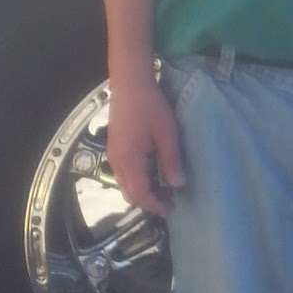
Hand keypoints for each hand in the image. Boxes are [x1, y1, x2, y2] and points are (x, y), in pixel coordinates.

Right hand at [106, 57, 185, 216]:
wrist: (130, 82)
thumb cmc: (150, 105)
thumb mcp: (166, 132)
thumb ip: (171, 160)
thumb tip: (178, 185)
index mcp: (129, 160)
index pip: (140, 194)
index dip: (155, 205)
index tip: (171, 209)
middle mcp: (117, 161)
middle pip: (130, 193)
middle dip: (148, 201)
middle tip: (170, 200)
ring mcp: (113, 154)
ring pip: (125, 184)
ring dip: (142, 191)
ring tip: (164, 187)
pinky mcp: (115, 147)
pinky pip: (123, 173)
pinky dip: (137, 180)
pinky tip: (152, 172)